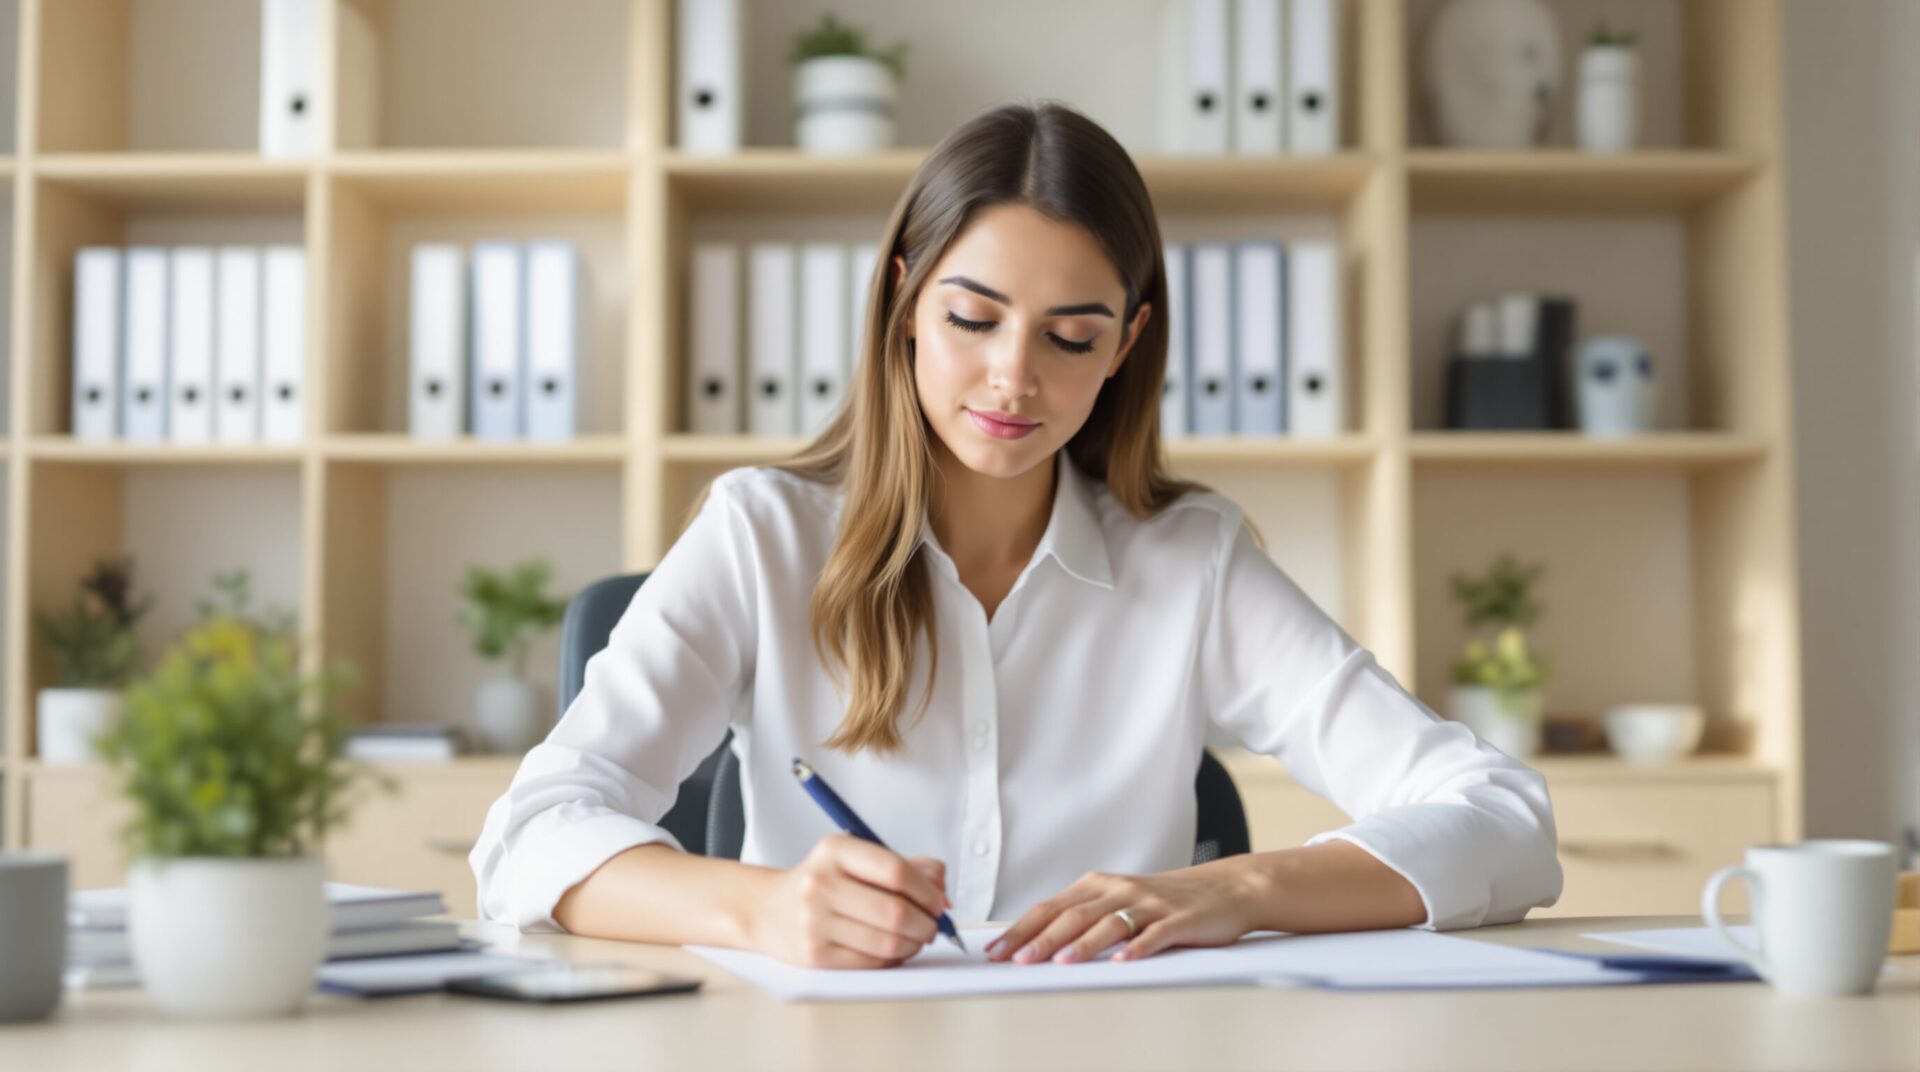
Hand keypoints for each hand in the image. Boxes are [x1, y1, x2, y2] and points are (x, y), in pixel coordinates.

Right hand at [745, 834, 951, 969]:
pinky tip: (894, 950)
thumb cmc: (824, 883)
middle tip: (932, 926)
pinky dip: (894, 959)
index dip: (927, 891)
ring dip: (914, 944)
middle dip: (926, 924)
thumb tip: (942, 889)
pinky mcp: (814, 955)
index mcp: (835, 851)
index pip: (896, 871)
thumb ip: (906, 866)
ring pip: (888, 942)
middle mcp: (820, 884)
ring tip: (916, 939)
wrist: (769, 910)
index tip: (938, 903)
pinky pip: (872, 963)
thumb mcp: (858, 860)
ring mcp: (815, 921)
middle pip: (895, 911)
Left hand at [986, 862, 1261, 964]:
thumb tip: (1039, 942)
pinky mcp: (1179, 920)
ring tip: (1060, 962)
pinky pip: (1155, 934)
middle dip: (1040, 938)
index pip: (1050, 907)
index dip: (1020, 928)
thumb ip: (1086, 916)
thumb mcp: (1120, 900)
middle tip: (1016, 960)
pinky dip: (1137, 947)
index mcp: (1100, 885)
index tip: (995, 951)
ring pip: (1109, 923)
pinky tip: (1122, 961)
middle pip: (1073, 914)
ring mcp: (1150, 904)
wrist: (1226, 888)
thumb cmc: (1166, 900)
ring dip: (1082, 944)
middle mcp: (1120, 890)